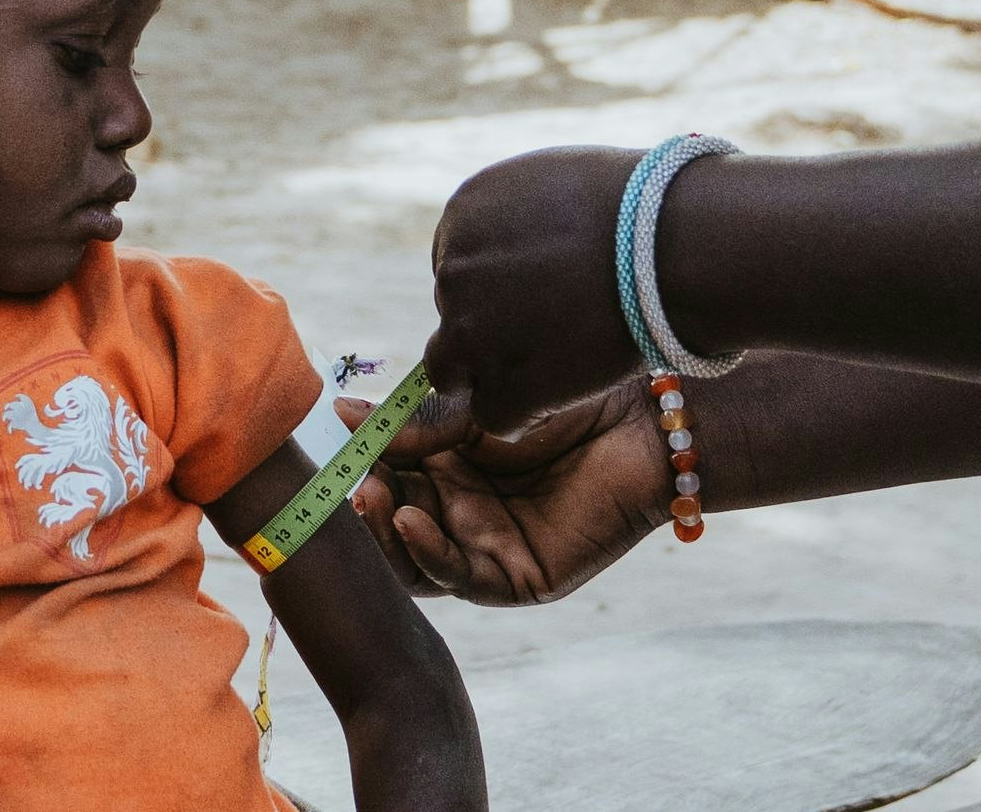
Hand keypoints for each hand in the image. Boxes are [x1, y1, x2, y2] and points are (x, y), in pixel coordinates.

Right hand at [352, 379, 667, 605]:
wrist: (643, 427)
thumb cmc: (570, 404)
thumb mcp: (482, 408)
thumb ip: (420, 423)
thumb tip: (343, 412)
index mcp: (448, 470)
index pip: (387, 476)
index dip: (359, 464)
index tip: (336, 439)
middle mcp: (460, 513)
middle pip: (391, 522)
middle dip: (365, 502)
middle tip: (351, 476)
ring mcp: (485, 548)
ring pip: (414, 558)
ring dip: (385, 532)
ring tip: (370, 496)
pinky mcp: (514, 578)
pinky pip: (459, 576)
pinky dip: (427, 552)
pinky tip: (410, 520)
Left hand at [423, 144, 648, 430]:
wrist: (674, 245)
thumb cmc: (637, 207)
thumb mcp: (552, 183)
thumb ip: (515, 215)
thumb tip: (512, 243)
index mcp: (463, 216)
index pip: (457, 268)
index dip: (497, 287)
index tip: (540, 293)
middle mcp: (454, 274)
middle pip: (454, 317)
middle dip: (493, 327)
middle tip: (550, 330)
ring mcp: (475, 334)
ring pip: (451, 372)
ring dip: (488, 374)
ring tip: (543, 370)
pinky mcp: (507, 385)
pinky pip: (494, 416)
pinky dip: (522, 415)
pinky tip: (558, 398)